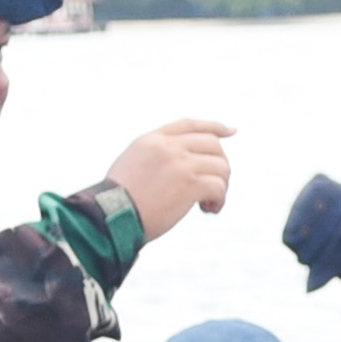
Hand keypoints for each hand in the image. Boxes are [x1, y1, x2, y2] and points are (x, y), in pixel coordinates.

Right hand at [108, 121, 235, 240]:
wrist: (110, 216)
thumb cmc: (120, 200)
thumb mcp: (133, 164)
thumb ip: (157, 156)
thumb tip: (185, 163)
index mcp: (152, 140)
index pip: (189, 125)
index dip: (213, 127)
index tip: (230, 131)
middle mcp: (167, 147)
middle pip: (212, 145)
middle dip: (220, 166)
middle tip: (214, 187)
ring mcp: (180, 163)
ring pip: (221, 167)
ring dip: (221, 187)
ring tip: (208, 203)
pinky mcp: (189, 184)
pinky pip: (219, 187)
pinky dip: (219, 200)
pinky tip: (207, 210)